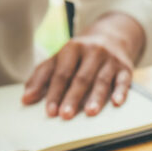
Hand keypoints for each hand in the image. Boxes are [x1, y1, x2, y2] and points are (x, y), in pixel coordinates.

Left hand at [22, 12, 145, 118]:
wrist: (112, 35)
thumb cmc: (81, 54)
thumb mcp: (60, 58)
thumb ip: (42, 77)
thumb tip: (25, 98)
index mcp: (72, 48)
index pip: (61, 74)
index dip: (54, 93)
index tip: (50, 111)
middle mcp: (92, 51)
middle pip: (81, 78)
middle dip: (73, 97)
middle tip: (66, 115)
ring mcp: (110, 59)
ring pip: (102, 80)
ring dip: (96, 97)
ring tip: (90, 112)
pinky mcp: (125, 68)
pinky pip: (124, 81)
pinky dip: (121, 92)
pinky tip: (117, 102)